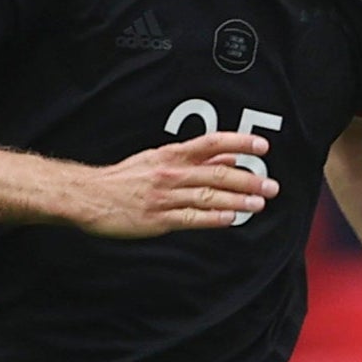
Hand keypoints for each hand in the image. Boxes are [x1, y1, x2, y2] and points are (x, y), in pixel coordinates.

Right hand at [75, 131, 274, 237]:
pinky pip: (192, 218)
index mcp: (172, 155)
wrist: (90, 196)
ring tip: (260, 203)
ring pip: (209, 197)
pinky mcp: (159, 219)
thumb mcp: (160, 159)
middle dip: (248, 179)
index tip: (262, 145)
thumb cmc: (126, 178)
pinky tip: (232, 219)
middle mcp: (171, 173)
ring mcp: (165, 197)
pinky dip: (214, 218)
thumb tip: (229, 155)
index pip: (211, 143)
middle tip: (271, 185)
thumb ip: (196, 159)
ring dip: (238, 201)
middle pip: (217, 173)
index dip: (239, 142)